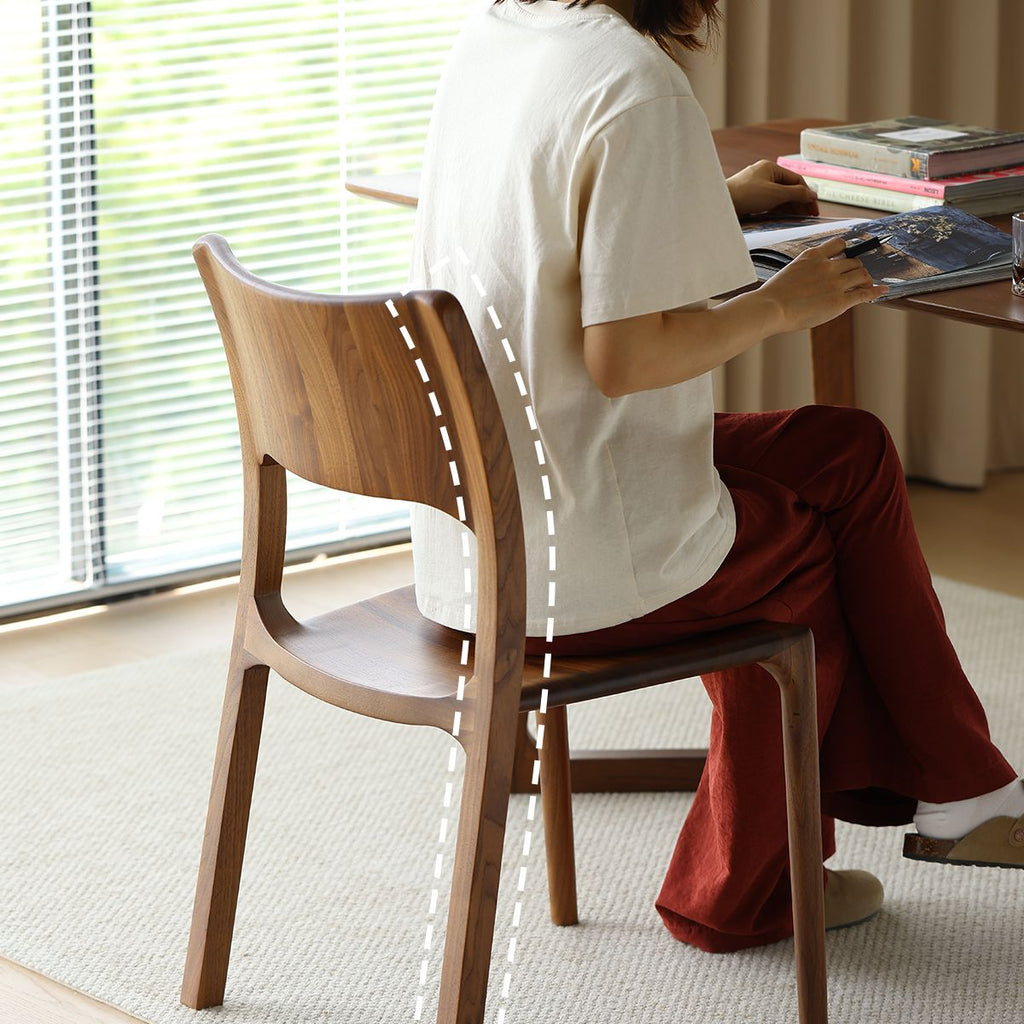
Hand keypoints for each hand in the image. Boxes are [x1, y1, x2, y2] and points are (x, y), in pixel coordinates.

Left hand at [726, 159, 819, 218]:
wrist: (719, 205)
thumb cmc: (746, 195)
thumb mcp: (775, 194)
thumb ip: (796, 194)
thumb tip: (812, 194)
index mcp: (770, 168)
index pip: (796, 180)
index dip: (807, 194)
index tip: (814, 208)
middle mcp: (763, 175)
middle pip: (787, 188)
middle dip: (799, 202)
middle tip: (808, 216)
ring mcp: (755, 187)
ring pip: (778, 196)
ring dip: (789, 207)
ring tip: (798, 219)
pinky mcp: (748, 198)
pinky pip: (767, 203)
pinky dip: (777, 209)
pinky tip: (783, 218)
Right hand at [760, 235, 888, 332]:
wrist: (771, 308)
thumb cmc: (773, 296)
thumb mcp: (790, 272)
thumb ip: (806, 271)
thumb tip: (813, 279)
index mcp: (813, 256)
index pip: (838, 244)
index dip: (846, 249)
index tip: (850, 253)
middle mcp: (827, 266)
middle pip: (853, 261)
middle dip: (857, 268)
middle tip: (859, 275)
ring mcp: (835, 283)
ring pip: (861, 275)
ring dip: (865, 279)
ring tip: (866, 283)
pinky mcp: (839, 301)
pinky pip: (864, 293)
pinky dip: (875, 290)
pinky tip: (883, 289)